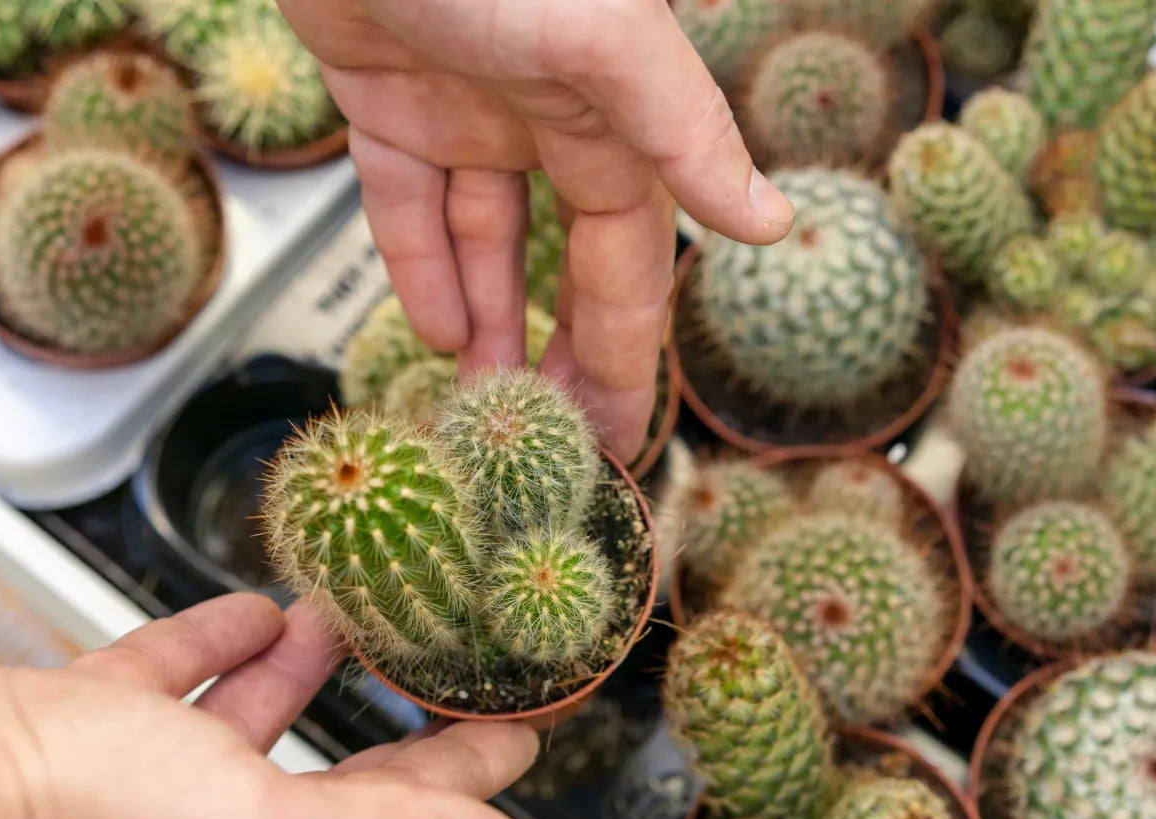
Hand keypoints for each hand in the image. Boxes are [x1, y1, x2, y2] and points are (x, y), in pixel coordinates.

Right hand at [0, 594, 555, 818]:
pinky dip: (222, 646)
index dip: (468, 781)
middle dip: (399, 732)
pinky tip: (258, 610)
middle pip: (338, 782)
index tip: (522, 733)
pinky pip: (179, 680)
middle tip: (458, 676)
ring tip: (351, 618)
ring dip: (305, 670)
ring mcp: (150, 791)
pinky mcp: (95, 732)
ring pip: (253, 724)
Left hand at [278, 0, 795, 460]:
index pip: (630, 258)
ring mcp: (466, 107)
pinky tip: (432, 327)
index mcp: (615, 111)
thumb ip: (684, 129)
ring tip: (483, 404)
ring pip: (486, 239)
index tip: (627, 433)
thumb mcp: (605, 39)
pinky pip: (406, 197)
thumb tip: (770, 224)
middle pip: (564, 262)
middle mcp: (549, 115)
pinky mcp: (385, 94)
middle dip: (562, 351)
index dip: (628, 348)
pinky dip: (419, 258)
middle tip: (553, 442)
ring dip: (488, 319)